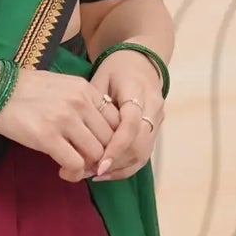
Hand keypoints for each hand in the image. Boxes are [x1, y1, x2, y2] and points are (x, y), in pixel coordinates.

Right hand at [0, 67, 119, 180]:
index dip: (112, 140)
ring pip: (95, 153)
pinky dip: (73, 173)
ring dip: (88, 167)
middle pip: (109, 139)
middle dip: (102, 157)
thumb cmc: (22, 88)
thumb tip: (95, 131)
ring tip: (73, 168)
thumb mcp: (60, 86)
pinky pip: (75, 163)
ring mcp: (65, 119)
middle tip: (87, 164)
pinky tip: (62, 171)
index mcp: (84, 88)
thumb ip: (80, 103)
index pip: (116, 120)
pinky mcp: (47, 136)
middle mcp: (80, 102)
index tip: (98, 149)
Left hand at [86, 50, 162, 179]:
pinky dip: (125, 166)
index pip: (131, 124)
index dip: (116, 147)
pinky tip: (106, 172)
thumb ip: (93, 107)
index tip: (99, 164)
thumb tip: (77, 139)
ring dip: (119, 167)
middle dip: (115, 162)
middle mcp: (153, 107)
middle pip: (139, 145)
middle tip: (90, 172)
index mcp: (138, 90)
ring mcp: (158, 119)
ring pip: (143, 153)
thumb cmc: (115, 70)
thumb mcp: (99, 80)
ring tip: (94, 174)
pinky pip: (144, 154)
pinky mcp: (156, 129)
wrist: (141, 62)